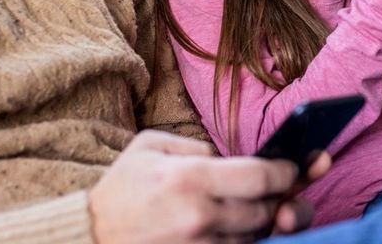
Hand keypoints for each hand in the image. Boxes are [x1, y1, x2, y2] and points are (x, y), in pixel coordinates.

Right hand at [89, 131, 324, 243]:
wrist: (89, 237)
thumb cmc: (121, 188)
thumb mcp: (152, 146)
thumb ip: (198, 148)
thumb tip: (232, 157)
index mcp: (191, 179)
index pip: (263, 176)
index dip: (287, 171)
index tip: (292, 168)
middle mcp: (200, 217)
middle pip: (266, 210)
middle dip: (277, 198)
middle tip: (276, 189)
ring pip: (255, 237)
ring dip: (261, 223)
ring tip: (249, 208)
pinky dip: (241, 240)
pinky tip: (232, 226)